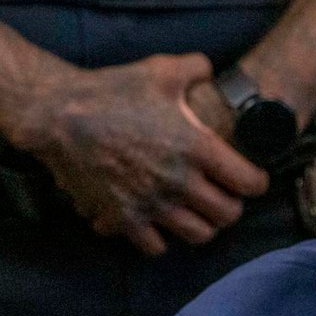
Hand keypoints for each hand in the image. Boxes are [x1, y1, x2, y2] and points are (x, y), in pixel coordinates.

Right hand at [15, 53, 267, 254]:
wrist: (57, 115)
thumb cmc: (111, 90)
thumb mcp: (160, 69)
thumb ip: (196, 68)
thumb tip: (212, 70)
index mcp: (196, 147)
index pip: (250, 183)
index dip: (257, 182)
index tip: (252, 178)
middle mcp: (179, 182)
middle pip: (228, 215)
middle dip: (232, 206)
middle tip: (225, 195)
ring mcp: (151, 204)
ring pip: (198, 235)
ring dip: (203, 225)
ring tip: (196, 211)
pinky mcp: (123, 218)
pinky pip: (156, 247)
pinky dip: (162, 238)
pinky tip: (160, 221)